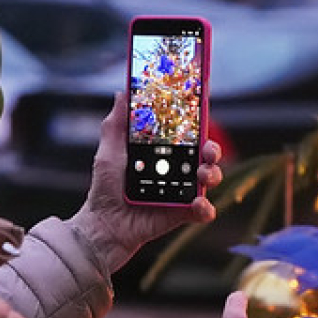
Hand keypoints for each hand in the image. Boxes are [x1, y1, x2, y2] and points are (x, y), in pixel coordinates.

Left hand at [69, 92, 222, 273]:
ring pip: (210, 178)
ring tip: (203, 175)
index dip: (198, 123)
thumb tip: (122, 92)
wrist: (104, 225)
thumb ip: (116, 124)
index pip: (186, 134)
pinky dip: (205, 207)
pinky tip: (197, 203)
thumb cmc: (106, 188)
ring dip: (213, 173)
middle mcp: (176, 170)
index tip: (203, 111)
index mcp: (162, 152)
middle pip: (205, 154)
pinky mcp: (182, 214)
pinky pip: (204, 210)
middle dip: (213, 148)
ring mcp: (181, 191)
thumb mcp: (109, 152)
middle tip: (207, 149)